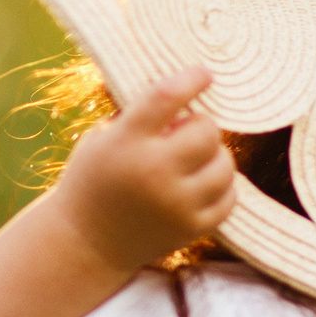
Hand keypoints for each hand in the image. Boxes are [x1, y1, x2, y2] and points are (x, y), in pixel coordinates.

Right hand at [46, 66, 237, 274]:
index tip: (203, 73)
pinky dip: (219, 187)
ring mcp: (175, 204)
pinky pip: (229, 196)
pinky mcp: (192, 228)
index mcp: (124, 143)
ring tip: (192, 160)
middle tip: (185, 132)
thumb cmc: (94, 179)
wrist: (86, 243)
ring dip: (214, 156)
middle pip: (206, 131)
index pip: (167, 97)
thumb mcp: (102, 139)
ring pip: (225, 164)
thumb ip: (139, 116)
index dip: (191, 80)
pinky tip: (199, 185)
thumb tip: (185, 88)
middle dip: (200, 125)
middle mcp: (152, 173)